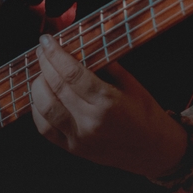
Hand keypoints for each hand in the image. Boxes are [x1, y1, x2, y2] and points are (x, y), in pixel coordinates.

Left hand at [31, 34, 185, 176]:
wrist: (154, 151)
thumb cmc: (146, 115)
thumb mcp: (132, 84)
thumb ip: (105, 65)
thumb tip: (81, 45)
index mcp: (107, 102)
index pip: (72, 73)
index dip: (55, 54)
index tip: (47, 41)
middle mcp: (90, 121)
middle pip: (56, 87)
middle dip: (44, 64)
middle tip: (42, 51)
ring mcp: (79, 138)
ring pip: (45, 108)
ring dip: (38, 86)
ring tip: (42, 72)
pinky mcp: (73, 149)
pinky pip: (45, 128)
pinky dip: (38, 109)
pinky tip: (42, 96)